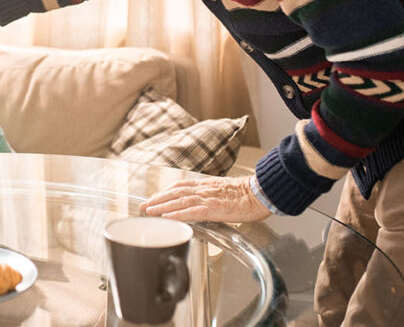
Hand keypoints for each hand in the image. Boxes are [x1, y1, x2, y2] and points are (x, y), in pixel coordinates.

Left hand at [140, 176, 271, 222]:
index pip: (179, 187)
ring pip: (179, 201)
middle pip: (174, 193)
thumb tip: (202, 203)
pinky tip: (167, 218)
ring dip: (161, 206)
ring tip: (148, 211)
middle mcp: (203, 190)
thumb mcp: (224, 192)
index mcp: (206, 186)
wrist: (261, 193)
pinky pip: (191, 211)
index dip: (164, 193)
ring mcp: (207, 199)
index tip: (153, 198)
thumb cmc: (247, 194)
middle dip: (157, 199)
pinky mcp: (213, 208)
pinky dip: (177, 214)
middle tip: (143, 206)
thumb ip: (211, 196)